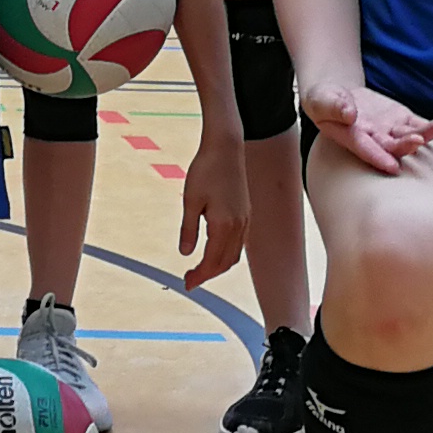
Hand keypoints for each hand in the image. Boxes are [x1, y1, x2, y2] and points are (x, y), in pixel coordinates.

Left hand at [174, 130, 251, 287]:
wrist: (226, 148)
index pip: (212, 261)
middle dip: (208, 275)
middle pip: (226, 263)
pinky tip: (213, 252)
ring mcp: (245, 220)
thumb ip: (189, 229)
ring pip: (234, 254)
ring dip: (218, 266)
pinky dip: (226, 254)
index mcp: (224, 224)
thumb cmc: (205, 170)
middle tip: (189, 280)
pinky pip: (239, 243)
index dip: (200, 275)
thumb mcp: (190, 200)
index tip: (187, 284)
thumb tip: (185, 254)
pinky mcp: (246, 214)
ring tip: (199, 270)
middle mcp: (239, 226)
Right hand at [300, 76, 432, 173]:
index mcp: (352, 138)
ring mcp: (391, 131)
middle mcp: (375, 140)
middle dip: (406, 145)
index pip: (366, 150)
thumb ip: (333, 105)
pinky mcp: (402, 120)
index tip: (392, 166)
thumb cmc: (324, 101)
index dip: (378, 157)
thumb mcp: (321, 99)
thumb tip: (349, 112)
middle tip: (418, 140)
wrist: (338, 98)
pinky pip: (422, 123)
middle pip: (394, 147)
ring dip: (428, 132)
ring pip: (412, 135)